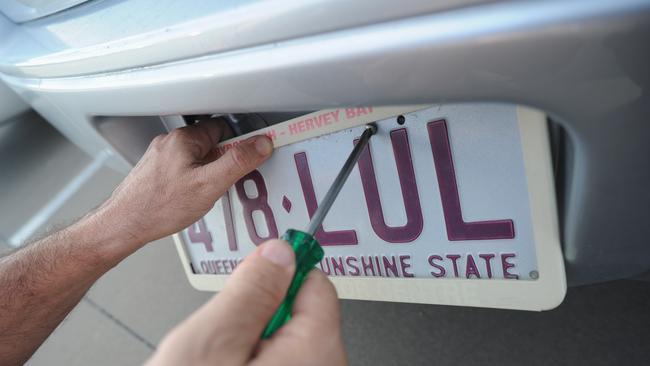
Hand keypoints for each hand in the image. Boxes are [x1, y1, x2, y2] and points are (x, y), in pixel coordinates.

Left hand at [93, 119, 272, 256]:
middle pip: (210, 143)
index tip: (250, 155)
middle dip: (222, 161)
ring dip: (207, 172)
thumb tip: (261, 144)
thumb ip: (238, 162)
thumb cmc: (159, 206)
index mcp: (185, 139)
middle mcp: (170, 143)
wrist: (124, 225)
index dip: (239, 143)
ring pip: (196, 157)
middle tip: (225, 182)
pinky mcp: (155, 172)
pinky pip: (183, 168)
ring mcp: (160, 157)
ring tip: (206, 193)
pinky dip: (192, 180)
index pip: (223, 128)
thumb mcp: (209, 185)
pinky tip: (190, 198)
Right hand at [146, 239, 346, 365]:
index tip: (260, 261)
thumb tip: (279, 252)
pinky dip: (251, 359)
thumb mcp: (211, 342)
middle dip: (258, 311)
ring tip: (217, 361)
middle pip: (300, 311)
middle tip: (223, 334)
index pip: (316, 281)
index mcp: (317, 352)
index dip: (281, 268)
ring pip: (284, 338)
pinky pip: (278, 360)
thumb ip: (249, 291)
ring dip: (250, 340)